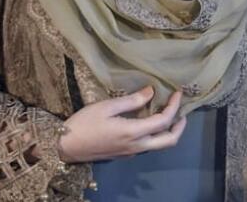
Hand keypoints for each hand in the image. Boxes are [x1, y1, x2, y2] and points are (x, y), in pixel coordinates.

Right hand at [58, 87, 185, 162]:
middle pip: (169, 141)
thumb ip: (132, 101)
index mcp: (133, 133)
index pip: (164, 121)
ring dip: (168, 132)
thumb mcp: (107, 107)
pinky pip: (147, 146)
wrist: (64, 147)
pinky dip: (155, 135)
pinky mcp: (123, 155)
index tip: (178, 93)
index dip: (174, 106)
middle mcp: (136, 146)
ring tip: (168, 115)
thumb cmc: (84, 124)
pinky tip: (149, 122)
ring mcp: (130, 153)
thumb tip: (151, 92)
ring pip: (158, 146)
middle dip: (180, 126)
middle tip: (182, 111)